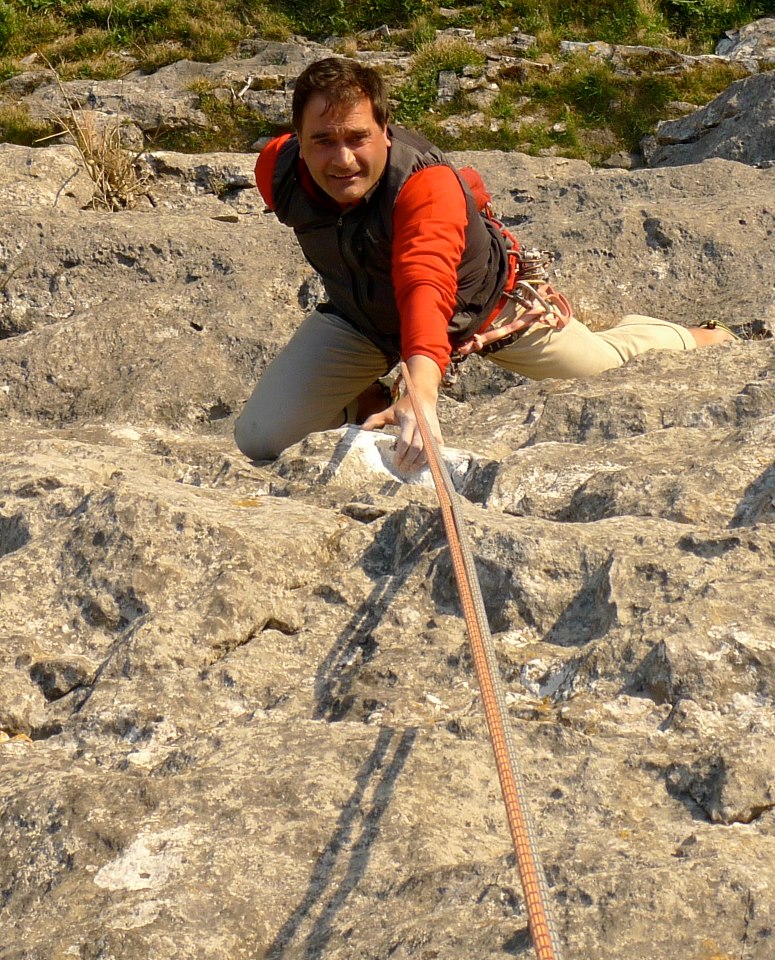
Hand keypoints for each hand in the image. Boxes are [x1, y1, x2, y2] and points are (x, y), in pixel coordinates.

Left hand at [361, 355, 443, 471]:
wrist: (423, 397)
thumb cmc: (404, 406)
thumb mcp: (389, 412)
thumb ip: (375, 420)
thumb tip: (362, 429)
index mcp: (409, 420)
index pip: (405, 441)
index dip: (400, 453)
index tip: (395, 462)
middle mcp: (421, 426)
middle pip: (417, 448)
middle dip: (409, 460)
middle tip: (402, 469)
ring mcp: (431, 430)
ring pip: (428, 451)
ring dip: (419, 462)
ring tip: (411, 469)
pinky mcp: (437, 434)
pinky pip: (436, 450)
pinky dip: (430, 459)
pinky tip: (422, 465)